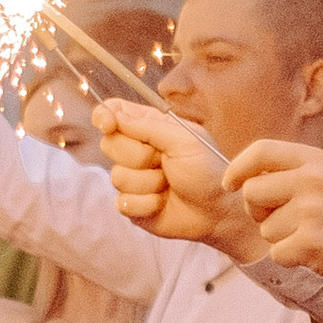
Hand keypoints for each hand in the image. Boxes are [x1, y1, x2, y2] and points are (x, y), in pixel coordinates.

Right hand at [100, 110, 253, 250]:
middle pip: (109, 144)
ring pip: (117, 176)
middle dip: (139, 156)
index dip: (104, 116)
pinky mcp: (131, 204)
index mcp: (149, 127)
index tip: (108, 124)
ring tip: (170, 185)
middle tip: (165, 162)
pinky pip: (122, 202)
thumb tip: (114, 115)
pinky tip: (162, 203)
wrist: (217, 211)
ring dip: (149, 183)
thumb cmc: (207, 171)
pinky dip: (147, 204)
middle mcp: (136, 151)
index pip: (114, 112)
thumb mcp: (184, 140)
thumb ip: (148, 126)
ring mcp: (132, 178)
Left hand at [224, 141, 322, 279]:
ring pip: (264, 228)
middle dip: (258, 211)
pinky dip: (290, 258)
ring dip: (281, 238)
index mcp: (315, 160)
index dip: (238, 168)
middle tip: (283, 219)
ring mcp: (311, 212)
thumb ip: (292, 171)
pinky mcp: (310, 243)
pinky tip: (314, 252)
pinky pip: (276, 253)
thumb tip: (245, 176)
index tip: (230, 184)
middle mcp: (312, 181)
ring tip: (311, 234)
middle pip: (251, 193)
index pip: (261, 151)